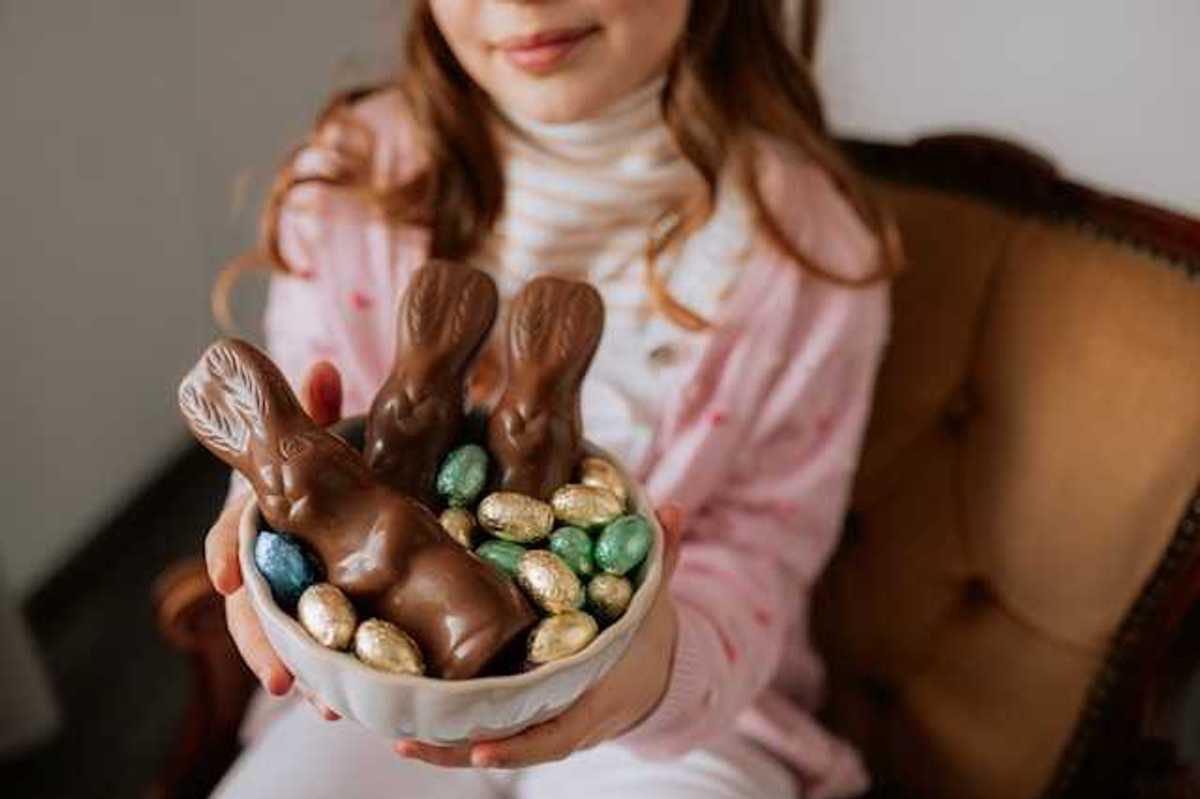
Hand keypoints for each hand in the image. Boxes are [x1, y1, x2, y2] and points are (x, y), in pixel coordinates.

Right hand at [204, 360, 343, 719]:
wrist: (361, 486)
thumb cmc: (334, 461)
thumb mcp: (331, 434)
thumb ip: (319, 408)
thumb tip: (324, 368)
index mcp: (262, 511)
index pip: (232, 532)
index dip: (226, 554)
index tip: (227, 579)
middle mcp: (272, 554)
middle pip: (254, 601)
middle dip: (262, 639)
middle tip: (280, 676)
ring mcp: (296, 585)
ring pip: (285, 632)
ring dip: (298, 669)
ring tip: (324, 706)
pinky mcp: (325, 608)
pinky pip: (319, 644)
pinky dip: (329, 672)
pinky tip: (346, 703)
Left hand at [395, 505, 683, 768]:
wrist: (651, 674)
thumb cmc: (647, 637)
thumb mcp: (655, 599)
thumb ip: (661, 557)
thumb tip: (672, 509)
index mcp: (593, 697)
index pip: (555, 733)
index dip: (519, 744)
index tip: (480, 747)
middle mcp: (562, 720)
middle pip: (506, 746)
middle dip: (456, 749)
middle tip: (409, 741)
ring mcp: (540, 723)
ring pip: (487, 743)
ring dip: (441, 747)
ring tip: (395, 738)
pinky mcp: (521, 715)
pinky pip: (483, 729)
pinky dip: (447, 732)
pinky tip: (407, 723)